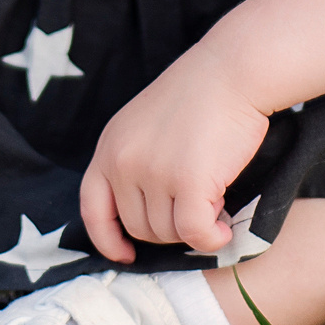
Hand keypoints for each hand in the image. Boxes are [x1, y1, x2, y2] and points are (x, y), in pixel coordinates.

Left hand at [78, 48, 269, 261]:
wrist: (232, 70)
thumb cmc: (200, 94)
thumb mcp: (146, 124)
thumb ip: (136, 162)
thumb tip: (146, 218)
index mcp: (109, 146)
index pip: (92, 208)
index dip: (106, 238)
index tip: (124, 254)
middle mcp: (123, 161)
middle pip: (138, 227)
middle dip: (168, 228)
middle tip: (197, 208)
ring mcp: (153, 172)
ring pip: (168, 232)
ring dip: (194, 229)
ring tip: (215, 202)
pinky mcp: (188, 182)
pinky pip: (194, 233)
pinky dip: (212, 240)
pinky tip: (224, 231)